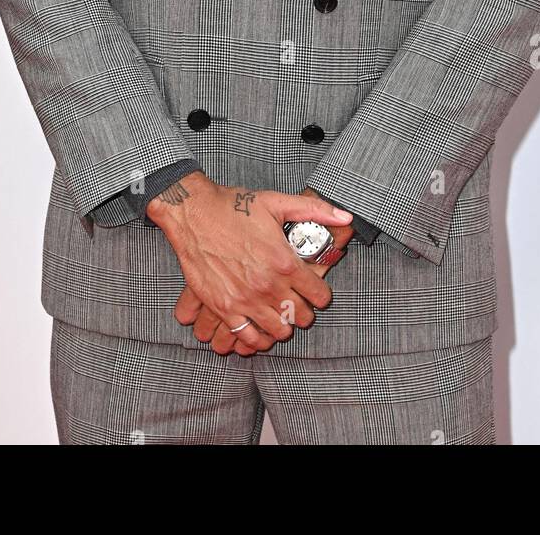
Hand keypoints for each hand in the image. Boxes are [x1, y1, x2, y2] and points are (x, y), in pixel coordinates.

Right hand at [147, 173, 351, 354]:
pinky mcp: (224, 308)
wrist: (193, 213)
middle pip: (301, 317)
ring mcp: (245, 300)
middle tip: (298, 302)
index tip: (315, 290)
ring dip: (283, 325)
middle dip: (303, 311)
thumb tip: (346, 217)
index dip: (320, 294)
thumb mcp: (277, 203)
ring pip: (278, 331)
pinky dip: (257, 338)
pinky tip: (259, 327)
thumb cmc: (234, 207)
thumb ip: (315, 210)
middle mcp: (268, 286)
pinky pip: (249, 338)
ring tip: (279, 314)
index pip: (319, 296)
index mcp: (284, 262)